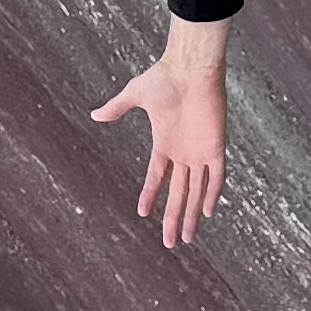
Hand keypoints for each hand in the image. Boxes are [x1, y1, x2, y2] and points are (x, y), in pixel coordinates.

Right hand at [89, 14, 228, 247]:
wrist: (191, 66)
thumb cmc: (164, 77)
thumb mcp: (136, 94)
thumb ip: (117, 107)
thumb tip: (94, 114)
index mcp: (166, 142)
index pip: (158, 176)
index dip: (151, 194)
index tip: (142, 213)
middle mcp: (184, 151)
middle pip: (179, 192)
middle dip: (173, 218)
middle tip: (169, 244)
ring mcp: (200, 151)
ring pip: (198, 190)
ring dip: (192, 214)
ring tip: (186, 237)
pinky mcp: (216, 146)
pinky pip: (217, 176)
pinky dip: (213, 193)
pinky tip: (208, 211)